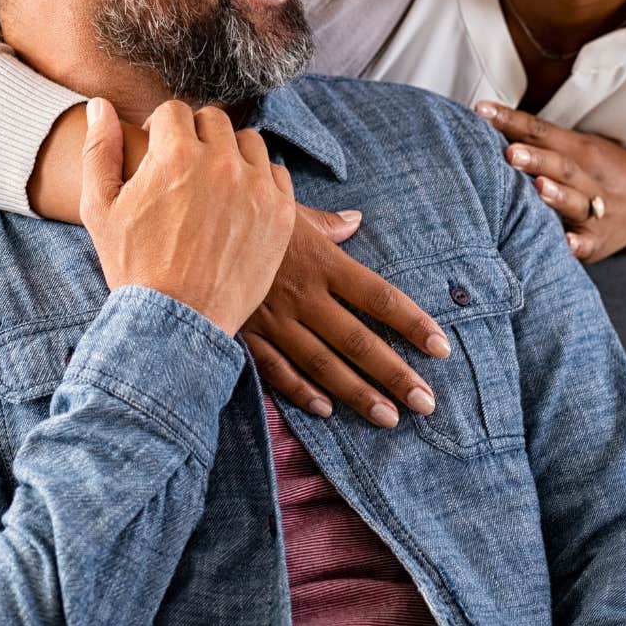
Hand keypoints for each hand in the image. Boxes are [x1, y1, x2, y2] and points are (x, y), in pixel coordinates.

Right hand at [80, 98, 297, 335]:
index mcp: (175, 154)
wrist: (176, 321)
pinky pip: (276, 174)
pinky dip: (259, 181)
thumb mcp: (100, 207)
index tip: (159, 152)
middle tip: (185, 169)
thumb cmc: (132, 265)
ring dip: (231, 154)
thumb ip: (99, 149)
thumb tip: (100, 105)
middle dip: (196, 137)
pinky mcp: (281, 213)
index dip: (161, 129)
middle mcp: (220, 163)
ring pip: (248, 142)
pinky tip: (239, 203)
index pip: (174, 110)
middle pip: (213, 120)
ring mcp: (255, 188)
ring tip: (214, 184)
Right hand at [241, 206, 452, 426]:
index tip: (441, 348)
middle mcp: (303, 295)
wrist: (185, 222)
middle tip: (426, 403)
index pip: (378, 297)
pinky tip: (326, 410)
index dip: (412, 323)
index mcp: (321, 261)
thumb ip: (326, 222)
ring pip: (323, 363)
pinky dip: (301, 391)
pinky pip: (276, 369)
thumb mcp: (286, 208)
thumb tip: (356, 220)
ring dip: (357, 393)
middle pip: (358, 340)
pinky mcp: (245, 333)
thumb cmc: (241, 210)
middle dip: (395, 374)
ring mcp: (273, 318)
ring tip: (388, 417)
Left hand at [474, 102, 625, 263]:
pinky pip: (587, 243)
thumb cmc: (598, 172)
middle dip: (535, 159)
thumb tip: (486, 120)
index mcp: (578, 150)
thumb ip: (538, 140)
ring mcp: (595, 209)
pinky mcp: (598, 241)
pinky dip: (577, 243)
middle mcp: (587, 177)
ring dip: (556, 195)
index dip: (511, 121)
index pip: (541, 131)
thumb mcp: (577, 148)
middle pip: (560, 165)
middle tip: (509, 153)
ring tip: (538, 188)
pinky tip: (565, 243)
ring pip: (575, 201)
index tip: (481, 111)